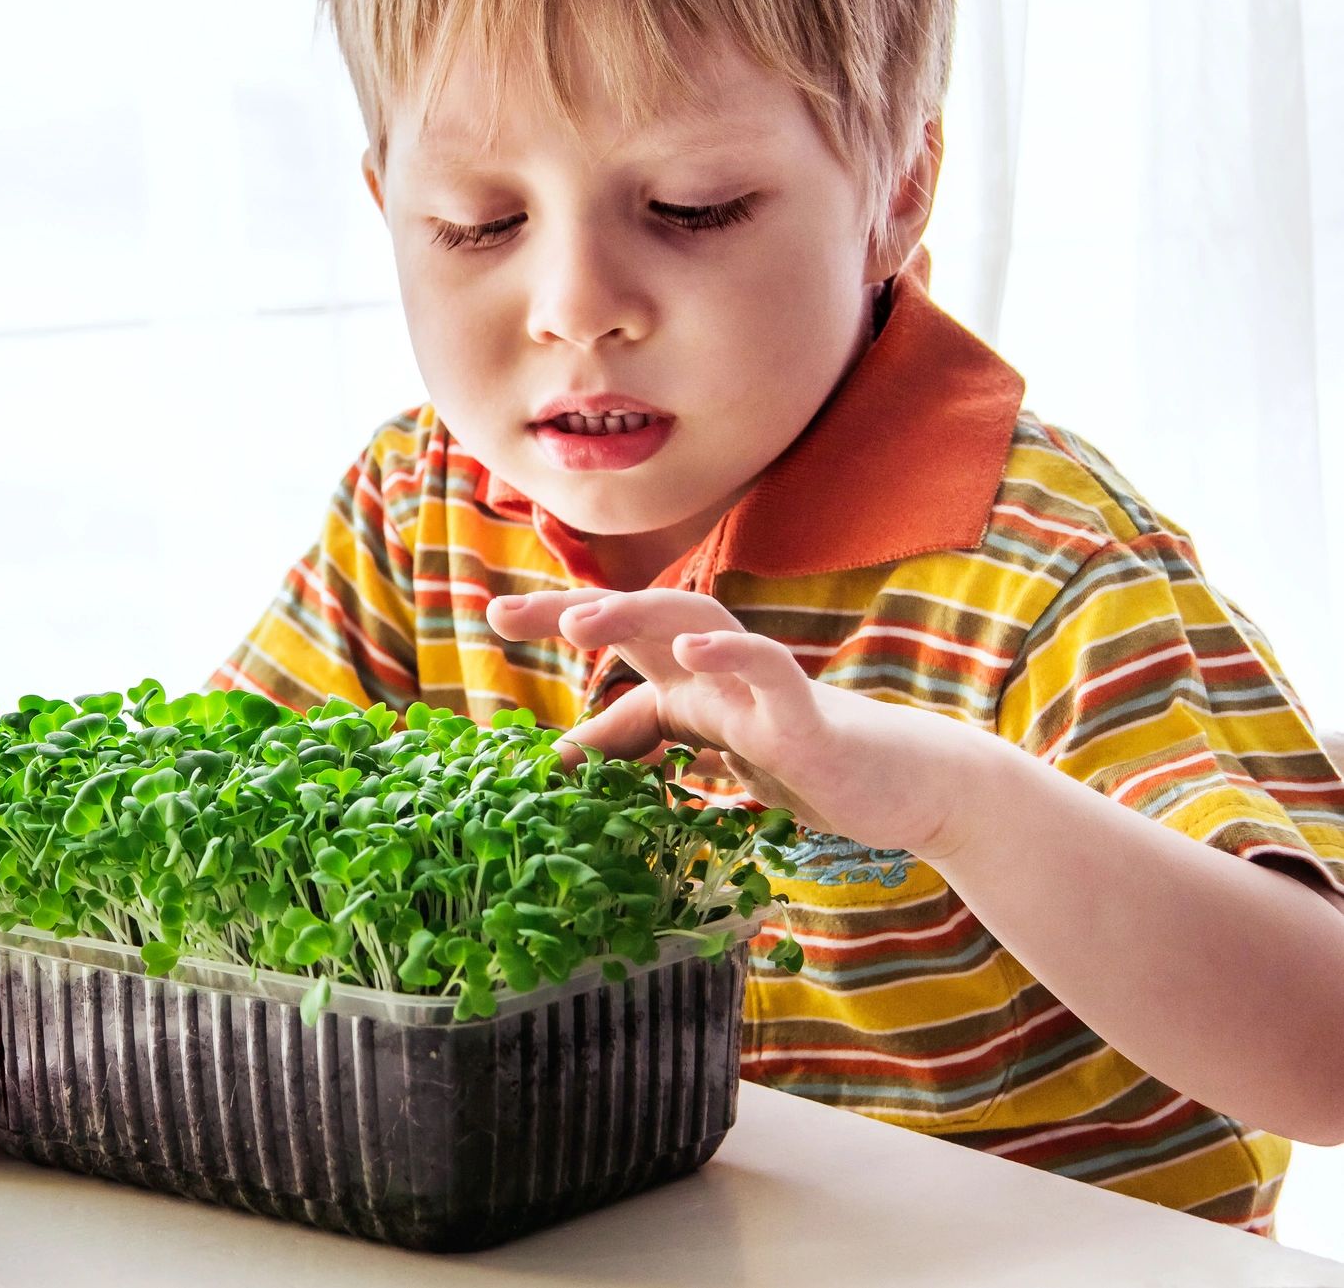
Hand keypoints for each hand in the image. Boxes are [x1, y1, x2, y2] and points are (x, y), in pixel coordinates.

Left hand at [487, 588, 981, 857]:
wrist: (905, 790)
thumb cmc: (803, 765)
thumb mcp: (705, 757)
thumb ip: (638, 748)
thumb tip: (556, 759)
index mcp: (692, 678)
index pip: (616, 637)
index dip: (558, 620)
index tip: (494, 614)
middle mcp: (719, 668)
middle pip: (640, 614)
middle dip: (572, 607)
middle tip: (502, 612)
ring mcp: (763, 687)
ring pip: (696, 623)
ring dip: (635, 616)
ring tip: (578, 622)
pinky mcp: (807, 719)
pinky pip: (769, 672)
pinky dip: (731, 654)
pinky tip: (691, 650)